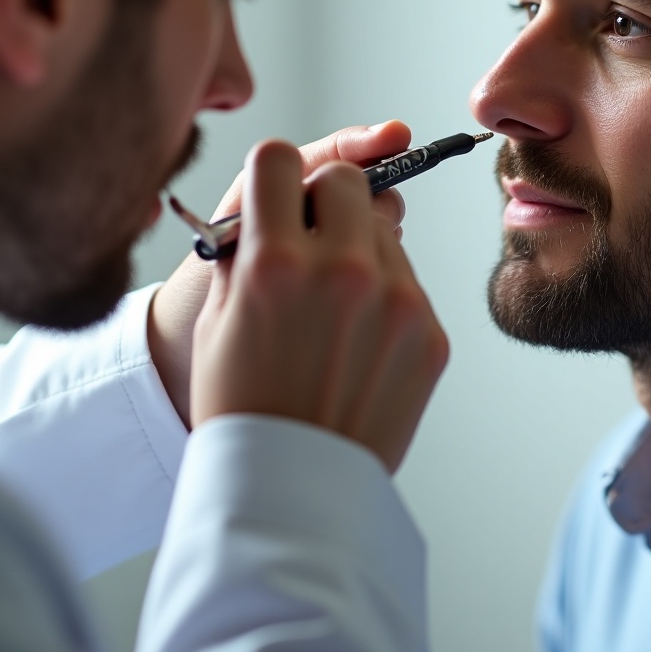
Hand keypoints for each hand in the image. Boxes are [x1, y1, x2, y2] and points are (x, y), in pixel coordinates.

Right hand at [190, 139, 448, 471]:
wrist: (291, 490)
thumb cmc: (243, 404)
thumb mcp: (220, 318)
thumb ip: (251, 246)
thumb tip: (281, 198)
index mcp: (274, 263)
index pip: (279, 160)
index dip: (273, 176)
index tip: (278, 195)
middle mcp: (340, 271)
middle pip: (346, 179)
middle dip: (326, 199)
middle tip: (313, 239)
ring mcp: (395, 301)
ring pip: (383, 228)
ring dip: (359, 247)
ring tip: (336, 306)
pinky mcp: (430, 332)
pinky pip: (409, 280)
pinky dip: (386, 294)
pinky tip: (361, 340)